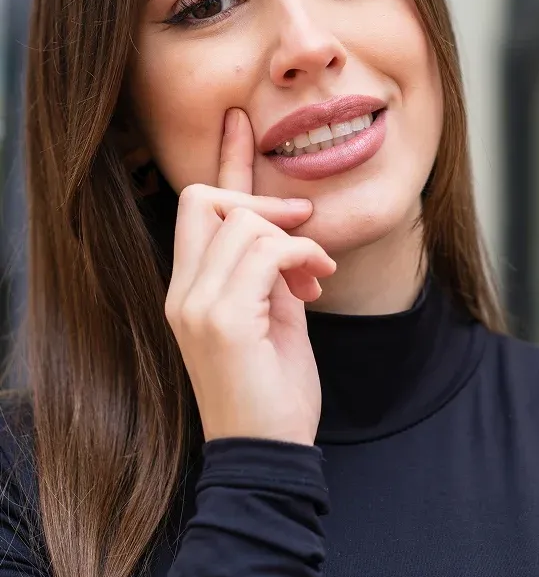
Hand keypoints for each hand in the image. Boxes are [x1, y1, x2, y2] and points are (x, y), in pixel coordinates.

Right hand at [164, 108, 334, 446]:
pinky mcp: (223, 320)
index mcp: (190, 289)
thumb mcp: (274, 316)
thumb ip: (272, 271)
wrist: (269, 454)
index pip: (198, 208)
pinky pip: (268, 251)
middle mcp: (183, 291)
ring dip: (293, 238)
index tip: (240, 122)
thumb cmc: (273, 390)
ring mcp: (198, 305)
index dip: (224, 161)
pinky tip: (317, 284)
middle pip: (207, 198)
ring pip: (244, 222)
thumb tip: (290, 232)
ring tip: (317, 275)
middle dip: (263, 202)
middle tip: (306, 230)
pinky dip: (302, 256)